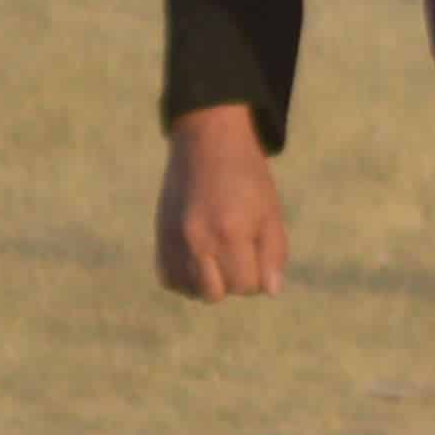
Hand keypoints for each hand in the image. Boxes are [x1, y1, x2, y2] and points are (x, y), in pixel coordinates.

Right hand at [156, 107, 286, 299]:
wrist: (208, 140)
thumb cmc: (247, 176)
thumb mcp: (271, 210)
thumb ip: (274, 253)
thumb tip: (270, 291)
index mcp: (231, 232)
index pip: (247, 286)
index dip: (258, 276)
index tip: (258, 252)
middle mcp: (198, 239)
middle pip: (216, 294)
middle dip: (233, 281)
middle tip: (239, 253)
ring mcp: (174, 239)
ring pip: (191, 290)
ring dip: (209, 281)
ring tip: (219, 255)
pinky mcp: (160, 235)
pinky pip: (169, 278)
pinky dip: (185, 278)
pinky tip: (199, 259)